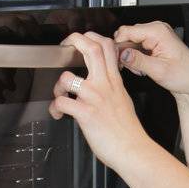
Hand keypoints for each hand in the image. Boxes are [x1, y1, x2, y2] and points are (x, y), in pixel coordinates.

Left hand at [49, 31, 152, 174]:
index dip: (92, 37)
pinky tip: (58, 113)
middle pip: (90, 48)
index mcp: (114, 81)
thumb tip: (107, 81)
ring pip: (67, 77)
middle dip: (73, 41)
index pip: (107, 46)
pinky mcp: (85, 114)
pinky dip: (55, 108)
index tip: (81, 42)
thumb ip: (113, 86)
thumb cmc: (128, 131)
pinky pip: (61, 102)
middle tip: (63, 48)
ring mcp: (94, 98)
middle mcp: (104, 85)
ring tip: (60, 94)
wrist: (133, 150)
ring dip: (57, 86)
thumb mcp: (124, 99)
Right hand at [113, 20, 188, 102]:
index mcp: (158, 31)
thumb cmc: (185, 75)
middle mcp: (156, 30)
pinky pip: (137, 48)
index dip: (119, 46)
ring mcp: (155, 36)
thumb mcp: (159, 70)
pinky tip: (143, 69)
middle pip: (127, 36)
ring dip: (131, 58)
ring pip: (131, 43)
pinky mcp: (154, 44)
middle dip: (125, 54)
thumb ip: (138, 61)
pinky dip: (136, 59)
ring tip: (141, 70)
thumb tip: (122, 54)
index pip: (126, 31)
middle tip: (132, 68)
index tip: (117, 60)